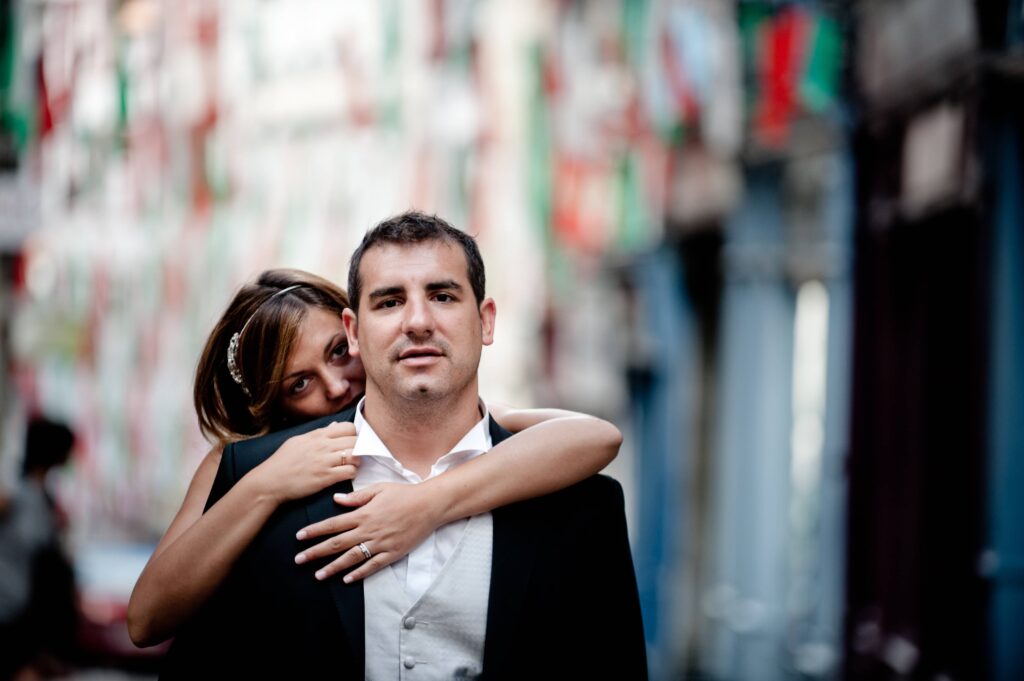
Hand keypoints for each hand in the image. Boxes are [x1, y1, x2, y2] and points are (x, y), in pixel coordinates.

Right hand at [248, 421, 358, 504]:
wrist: (270, 481)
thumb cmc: (282, 462)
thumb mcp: (297, 441)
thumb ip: (317, 433)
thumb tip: (334, 426)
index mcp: (316, 435)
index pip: (347, 427)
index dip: (354, 434)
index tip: (352, 442)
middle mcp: (323, 446)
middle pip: (355, 440)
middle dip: (359, 447)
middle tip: (356, 455)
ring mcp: (325, 461)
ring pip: (356, 455)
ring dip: (358, 461)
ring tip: (352, 465)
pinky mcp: (325, 477)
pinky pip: (349, 472)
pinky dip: (352, 473)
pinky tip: (346, 475)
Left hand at [293, 483, 443, 582]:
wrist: (430, 505)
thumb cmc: (404, 493)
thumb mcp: (379, 489)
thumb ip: (357, 497)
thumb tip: (336, 500)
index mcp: (363, 514)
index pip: (333, 524)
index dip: (315, 531)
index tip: (299, 537)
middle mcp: (368, 530)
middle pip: (337, 543)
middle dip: (316, 552)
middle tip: (298, 560)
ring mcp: (380, 544)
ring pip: (351, 558)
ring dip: (332, 567)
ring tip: (317, 575)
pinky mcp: (392, 553)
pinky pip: (372, 566)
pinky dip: (359, 574)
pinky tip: (346, 580)